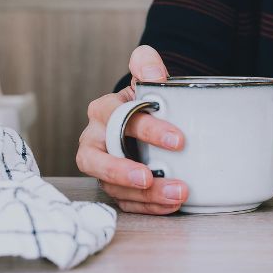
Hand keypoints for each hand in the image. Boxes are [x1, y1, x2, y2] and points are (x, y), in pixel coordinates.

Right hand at [75, 45, 188, 213]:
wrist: (147, 121)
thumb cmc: (145, 102)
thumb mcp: (146, 81)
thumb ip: (147, 66)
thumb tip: (152, 71)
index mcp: (102, 111)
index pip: (117, 119)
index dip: (147, 130)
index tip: (178, 139)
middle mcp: (94, 141)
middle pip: (97, 160)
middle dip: (122, 171)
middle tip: (150, 177)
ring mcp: (101, 168)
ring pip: (112, 186)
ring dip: (144, 194)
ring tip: (176, 194)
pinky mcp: (113, 189)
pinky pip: (125, 203)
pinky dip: (148, 206)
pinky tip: (172, 204)